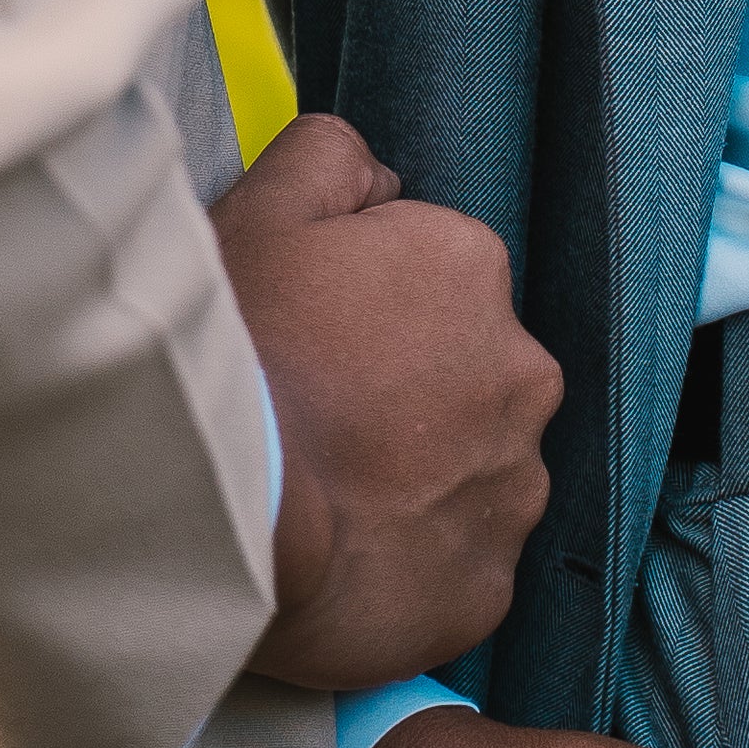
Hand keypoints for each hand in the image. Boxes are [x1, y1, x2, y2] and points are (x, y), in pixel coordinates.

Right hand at [211, 115, 559, 695]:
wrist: (227, 527)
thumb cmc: (241, 356)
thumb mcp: (261, 210)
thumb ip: (330, 159)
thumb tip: (376, 179)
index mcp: (470, 269)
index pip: (429, 272)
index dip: (360, 303)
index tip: (309, 337)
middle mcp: (521, 374)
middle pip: (462, 369)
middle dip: (405, 389)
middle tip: (314, 417)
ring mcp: (511, 489)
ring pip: (467, 468)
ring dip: (414, 476)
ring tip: (322, 492)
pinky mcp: (488, 589)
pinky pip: (454, 562)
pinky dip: (408, 561)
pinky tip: (341, 555)